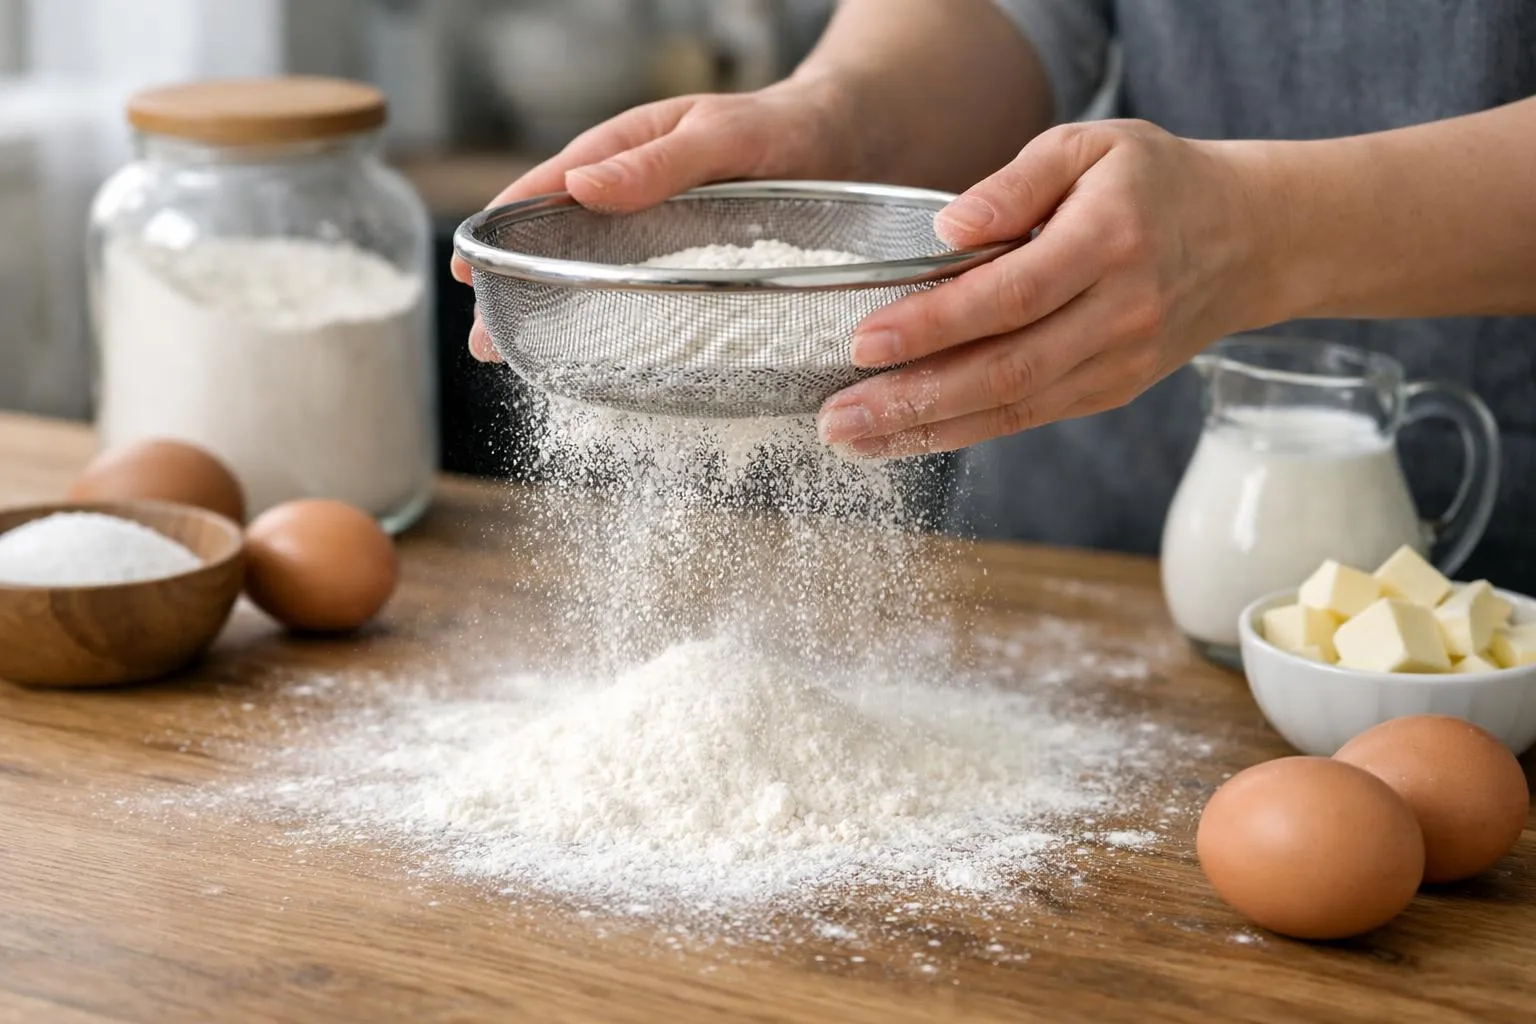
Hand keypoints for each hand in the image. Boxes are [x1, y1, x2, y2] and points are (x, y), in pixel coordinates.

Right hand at [452, 79, 856, 361]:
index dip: (503, 230)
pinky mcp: (697, 270)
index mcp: (627, 152)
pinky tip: (605, 361)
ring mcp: (664, 238)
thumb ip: (658, 162)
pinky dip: (623, 326)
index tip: (467, 269)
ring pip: (598, 277)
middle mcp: (637, 198)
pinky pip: (649, 300)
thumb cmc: (789, 126)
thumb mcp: (722, 134)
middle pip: (559, 244)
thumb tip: (580, 188)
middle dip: (519, 288)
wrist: (860, 145)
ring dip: (560, 314)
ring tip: (525, 362)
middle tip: (484, 340)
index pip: (547, 189)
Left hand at [817, 120, 1278, 456]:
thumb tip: (947, 228)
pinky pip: (1027, 419)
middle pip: (1006, 369)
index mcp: (1110, 241)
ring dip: (926, 430)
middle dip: (913, 399)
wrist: (1249, 238)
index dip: (936, 324)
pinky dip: (962, 432)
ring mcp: (1117, 362)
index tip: (865, 341)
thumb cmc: (1155, 183)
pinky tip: (905, 435)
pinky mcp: (1109, 391)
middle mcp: (1119, 313)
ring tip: (852, 440)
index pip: (1012, 294)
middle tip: (836, 418)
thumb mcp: (1090, 146)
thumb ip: (1016, 182)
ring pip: (1013, 408)